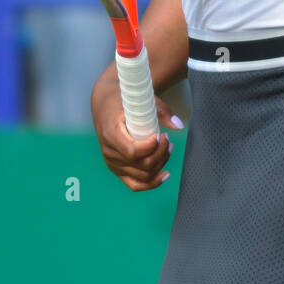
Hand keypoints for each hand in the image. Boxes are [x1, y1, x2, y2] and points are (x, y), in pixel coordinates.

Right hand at [91, 70, 183, 190]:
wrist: (105, 107)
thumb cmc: (123, 101)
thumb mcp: (139, 99)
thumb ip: (161, 111)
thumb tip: (179, 125)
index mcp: (111, 134)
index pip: (132, 151)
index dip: (151, 148)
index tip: (160, 135)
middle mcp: (109, 152)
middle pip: (141, 166)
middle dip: (161, 154)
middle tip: (167, 139)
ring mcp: (112, 164)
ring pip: (142, 177)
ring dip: (160, 164)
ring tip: (168, 149)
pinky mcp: (117, 170)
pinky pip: (135, 185)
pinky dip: (152, 183)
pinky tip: (165, 175)